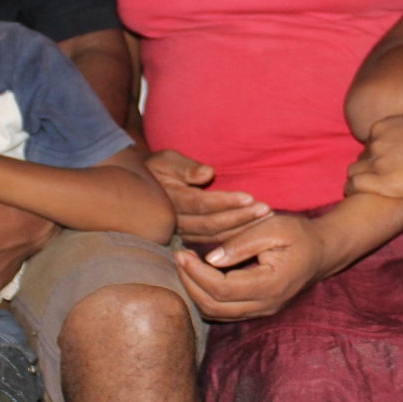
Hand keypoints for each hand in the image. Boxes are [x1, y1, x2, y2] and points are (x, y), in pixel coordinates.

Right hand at [145, 148, 269, 242]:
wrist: (136, 190)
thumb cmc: (156, 168)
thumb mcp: (165, 160)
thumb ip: (184, 167)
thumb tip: (207, 173)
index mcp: (170, 199)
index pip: (201, 204)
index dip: (226, 202)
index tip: (250, 197)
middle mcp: (175, 221)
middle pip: (212, 224)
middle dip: (241, 218)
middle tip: (266, 210)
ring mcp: (181, 232)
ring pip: (214, 236)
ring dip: (242, 229)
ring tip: (266, 220)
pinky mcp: (188, 238)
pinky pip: (213, 241)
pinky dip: (234, 237)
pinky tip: (254, 232)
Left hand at [174, 213, 326, 320]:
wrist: (322, 251)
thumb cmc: (299, 235)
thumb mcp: (272, 228)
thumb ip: (242, 243)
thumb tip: (211, 258)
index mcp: (270, 285)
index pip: (222, 289)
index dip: (196, 273)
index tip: (182, 253)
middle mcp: (265, 305)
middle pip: (214, 306)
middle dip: (190, 283)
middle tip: (178, 257)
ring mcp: (262, 311)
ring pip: (216, 313)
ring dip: (195, 291)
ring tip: (184, 265)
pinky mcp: (257, 309)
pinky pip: (224, 311)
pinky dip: (205, 296)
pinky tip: (198, 274)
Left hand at [345, 113, 402, 199]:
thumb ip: (402, 125)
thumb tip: (399, 129)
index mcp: (383, 126)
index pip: (369, 142)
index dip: (378, 155)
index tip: (388, 165)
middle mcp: (377, 142)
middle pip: (363, 157)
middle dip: (371, 167)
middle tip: (383, 179)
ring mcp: (379, 162)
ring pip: (354, 171)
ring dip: (359, 178)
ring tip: (367, 189)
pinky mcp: (383, 182)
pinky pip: (353, 185)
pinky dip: (351, 189)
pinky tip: (356, 195)